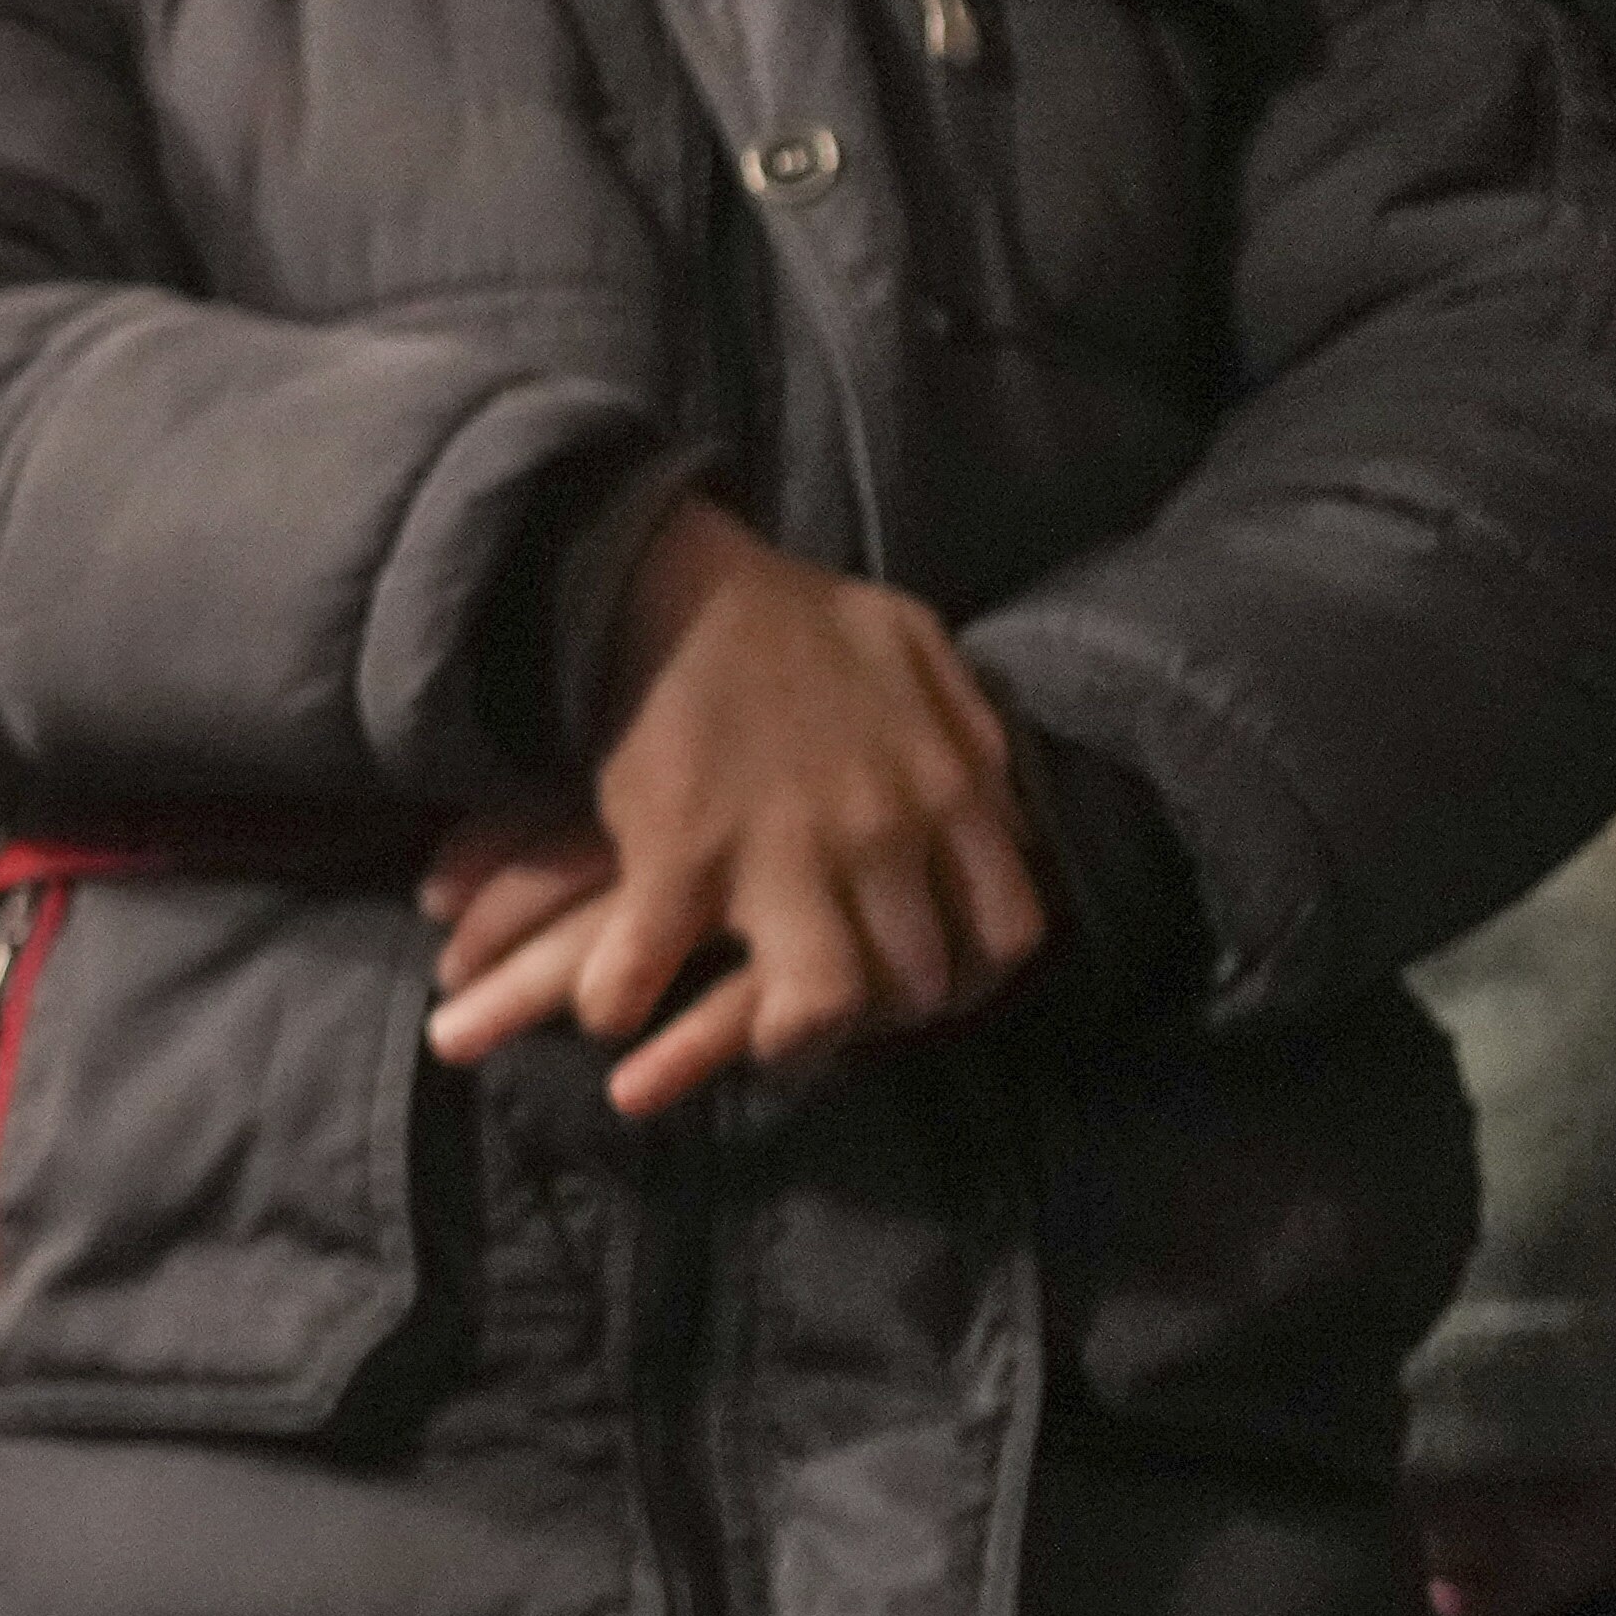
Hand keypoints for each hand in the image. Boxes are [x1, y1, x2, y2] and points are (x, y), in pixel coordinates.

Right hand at [420, 499, 1045, 1118]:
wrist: (669, 577)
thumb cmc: (788, 613)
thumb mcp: (916, 648)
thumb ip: (967, 729)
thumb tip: (999, 797)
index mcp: (945, 785)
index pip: (1004, 929)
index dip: (969, 975)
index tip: (921, 979)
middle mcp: (881, 833)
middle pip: (916, 981)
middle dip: (878, 1015)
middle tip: (829, 1011)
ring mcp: (782, 851)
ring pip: (820, 1006)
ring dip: (778, 1038)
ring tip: (740, 1034)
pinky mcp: (678, 858)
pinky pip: (651, 975)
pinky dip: (622, 1004)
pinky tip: (610, 1008)